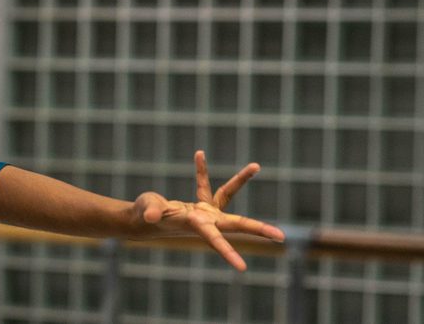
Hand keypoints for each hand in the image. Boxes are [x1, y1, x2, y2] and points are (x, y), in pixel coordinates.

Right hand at [131, 150, 284, 270]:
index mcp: (195, 225)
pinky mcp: (199, 204)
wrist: (141, 219)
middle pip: (237, 224)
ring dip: (240, 180)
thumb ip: (150, 211)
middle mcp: (205, 221)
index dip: (228, 252)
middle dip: (258, 229)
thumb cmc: (142, 216)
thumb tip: (151, 215)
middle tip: (281, 237)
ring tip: (256, 166)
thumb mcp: (146, 211)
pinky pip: (205, 185)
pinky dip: (200, 171)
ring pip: (228, 194)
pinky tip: (199, 155)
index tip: (242, 268)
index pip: (215, 240)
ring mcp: (205, 212)